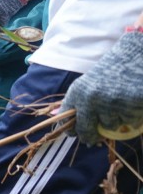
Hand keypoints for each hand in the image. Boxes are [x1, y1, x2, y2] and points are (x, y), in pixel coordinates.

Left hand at [61, 31, 142, 145]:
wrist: (137, 53)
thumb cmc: (114, 68)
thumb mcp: (90, 82)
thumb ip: (79, 101)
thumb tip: (59, 118)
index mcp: (78, 92)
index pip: (66, 119)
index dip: (70, 130)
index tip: (73, 134)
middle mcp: (91, 99)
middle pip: (86, 131)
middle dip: (90, 136)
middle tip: (93, 140)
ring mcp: (111, 103)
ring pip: (110, 127)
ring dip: (116, 121)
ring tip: (121, 104)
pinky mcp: (130, 105)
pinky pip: (130, 122)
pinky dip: (133, 117)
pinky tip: (134, 102)